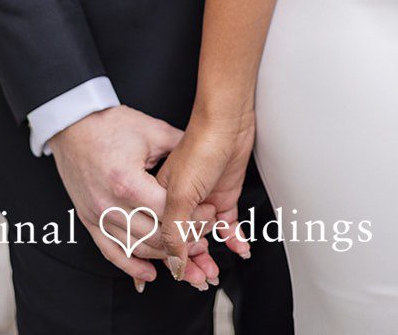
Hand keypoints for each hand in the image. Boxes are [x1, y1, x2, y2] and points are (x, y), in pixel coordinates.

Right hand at [50, 104, 220, 291]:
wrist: (73, 125)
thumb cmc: (109, 125)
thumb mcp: (152, 130)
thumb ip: (180, 147)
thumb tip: (205, 156)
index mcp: (127, 181)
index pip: (168, 211)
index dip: (193, 215)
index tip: (209, 212)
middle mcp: (109, 204)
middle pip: (153, 236)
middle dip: (182, 239)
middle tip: (203, 235)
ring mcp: (97, 215)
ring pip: (135, 248)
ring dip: (162, 255)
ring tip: (185, 252)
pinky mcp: (89, 221)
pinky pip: (111, 252)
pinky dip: (131, 265)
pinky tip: (149, 272)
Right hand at [158, 111, 256, 284]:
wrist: (227, 119)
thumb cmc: (199, 144)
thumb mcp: (181, 193)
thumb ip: (174, 230)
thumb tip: (174, 263)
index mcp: (158, 199)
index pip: (163, 239)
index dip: (175, 258)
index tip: (186, 272)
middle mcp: (178, 201)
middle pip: (182, 242)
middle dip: (193, 265)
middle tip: (204, 278)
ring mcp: (201, 199)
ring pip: (204, 238)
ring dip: (210, 257)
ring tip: (216, 271)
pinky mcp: (221, 196)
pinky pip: (226, 225)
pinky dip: (233, 238)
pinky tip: (239, 247)